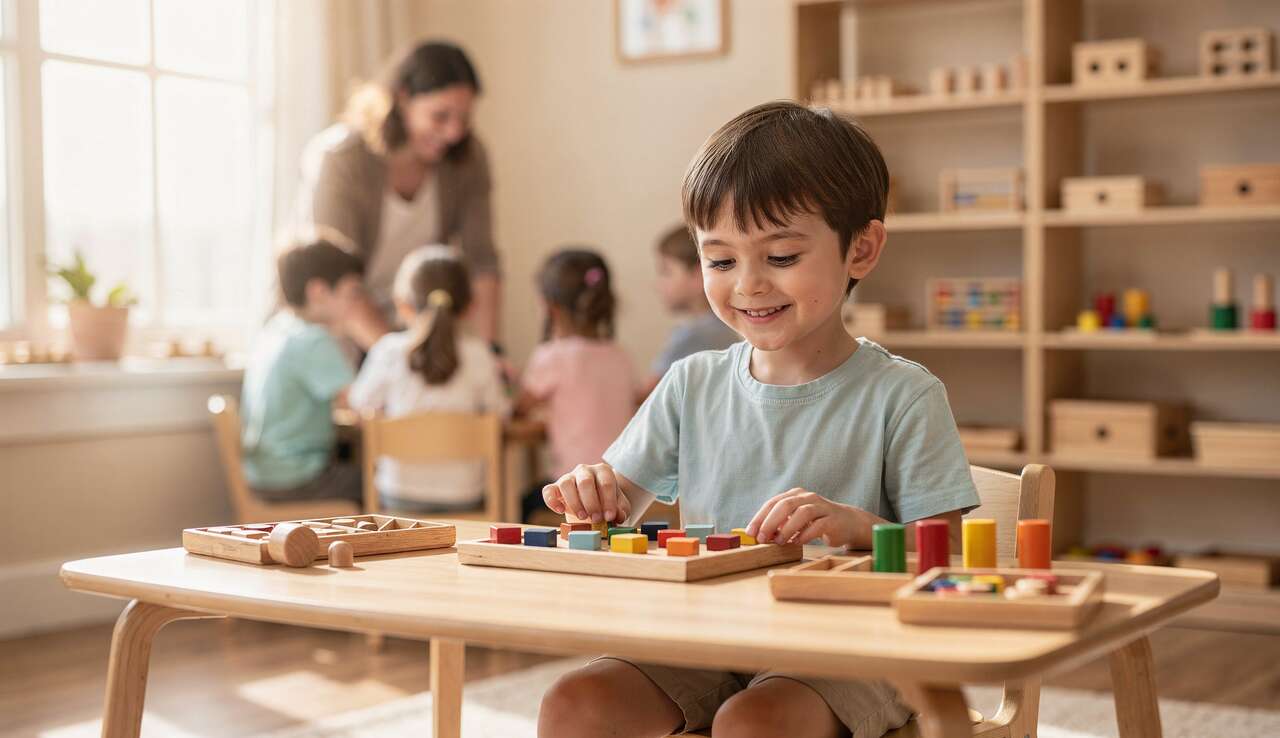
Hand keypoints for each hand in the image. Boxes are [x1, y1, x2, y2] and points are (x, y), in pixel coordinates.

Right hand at [542, 463, 631, 523]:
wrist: (593, 503)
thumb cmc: (606, 502)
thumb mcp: (618, 507)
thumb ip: (621, 510)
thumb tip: (618, 516)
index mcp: (603, 471)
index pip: (606, 482)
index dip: (608, 500)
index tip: (610, 517)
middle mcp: (585, 470)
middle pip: (585, 481)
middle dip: (591, 502)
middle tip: (596, 519)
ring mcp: (568, 477)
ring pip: (566, 484)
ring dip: (574, 502)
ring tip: (582, 517)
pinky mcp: (555, 488)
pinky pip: (548, 490)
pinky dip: (552, 501)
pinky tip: (560, 511)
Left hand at [745, 488, 866, 547]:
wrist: (847, 523)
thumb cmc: (816, 522)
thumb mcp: (795, 520)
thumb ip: (779, 525)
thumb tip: (759, 535)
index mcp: (795, 495)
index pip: (773, 503)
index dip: (760, 517)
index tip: (750, 532)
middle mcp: (807, 497)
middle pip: (785, 505)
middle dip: (770, 522)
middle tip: (762, 538)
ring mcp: (821, 507)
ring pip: (802, 513)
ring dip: (787, 528)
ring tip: (779, 542)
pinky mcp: (832, 519)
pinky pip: (817, 526)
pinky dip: (805, 535)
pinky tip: (797, 543)